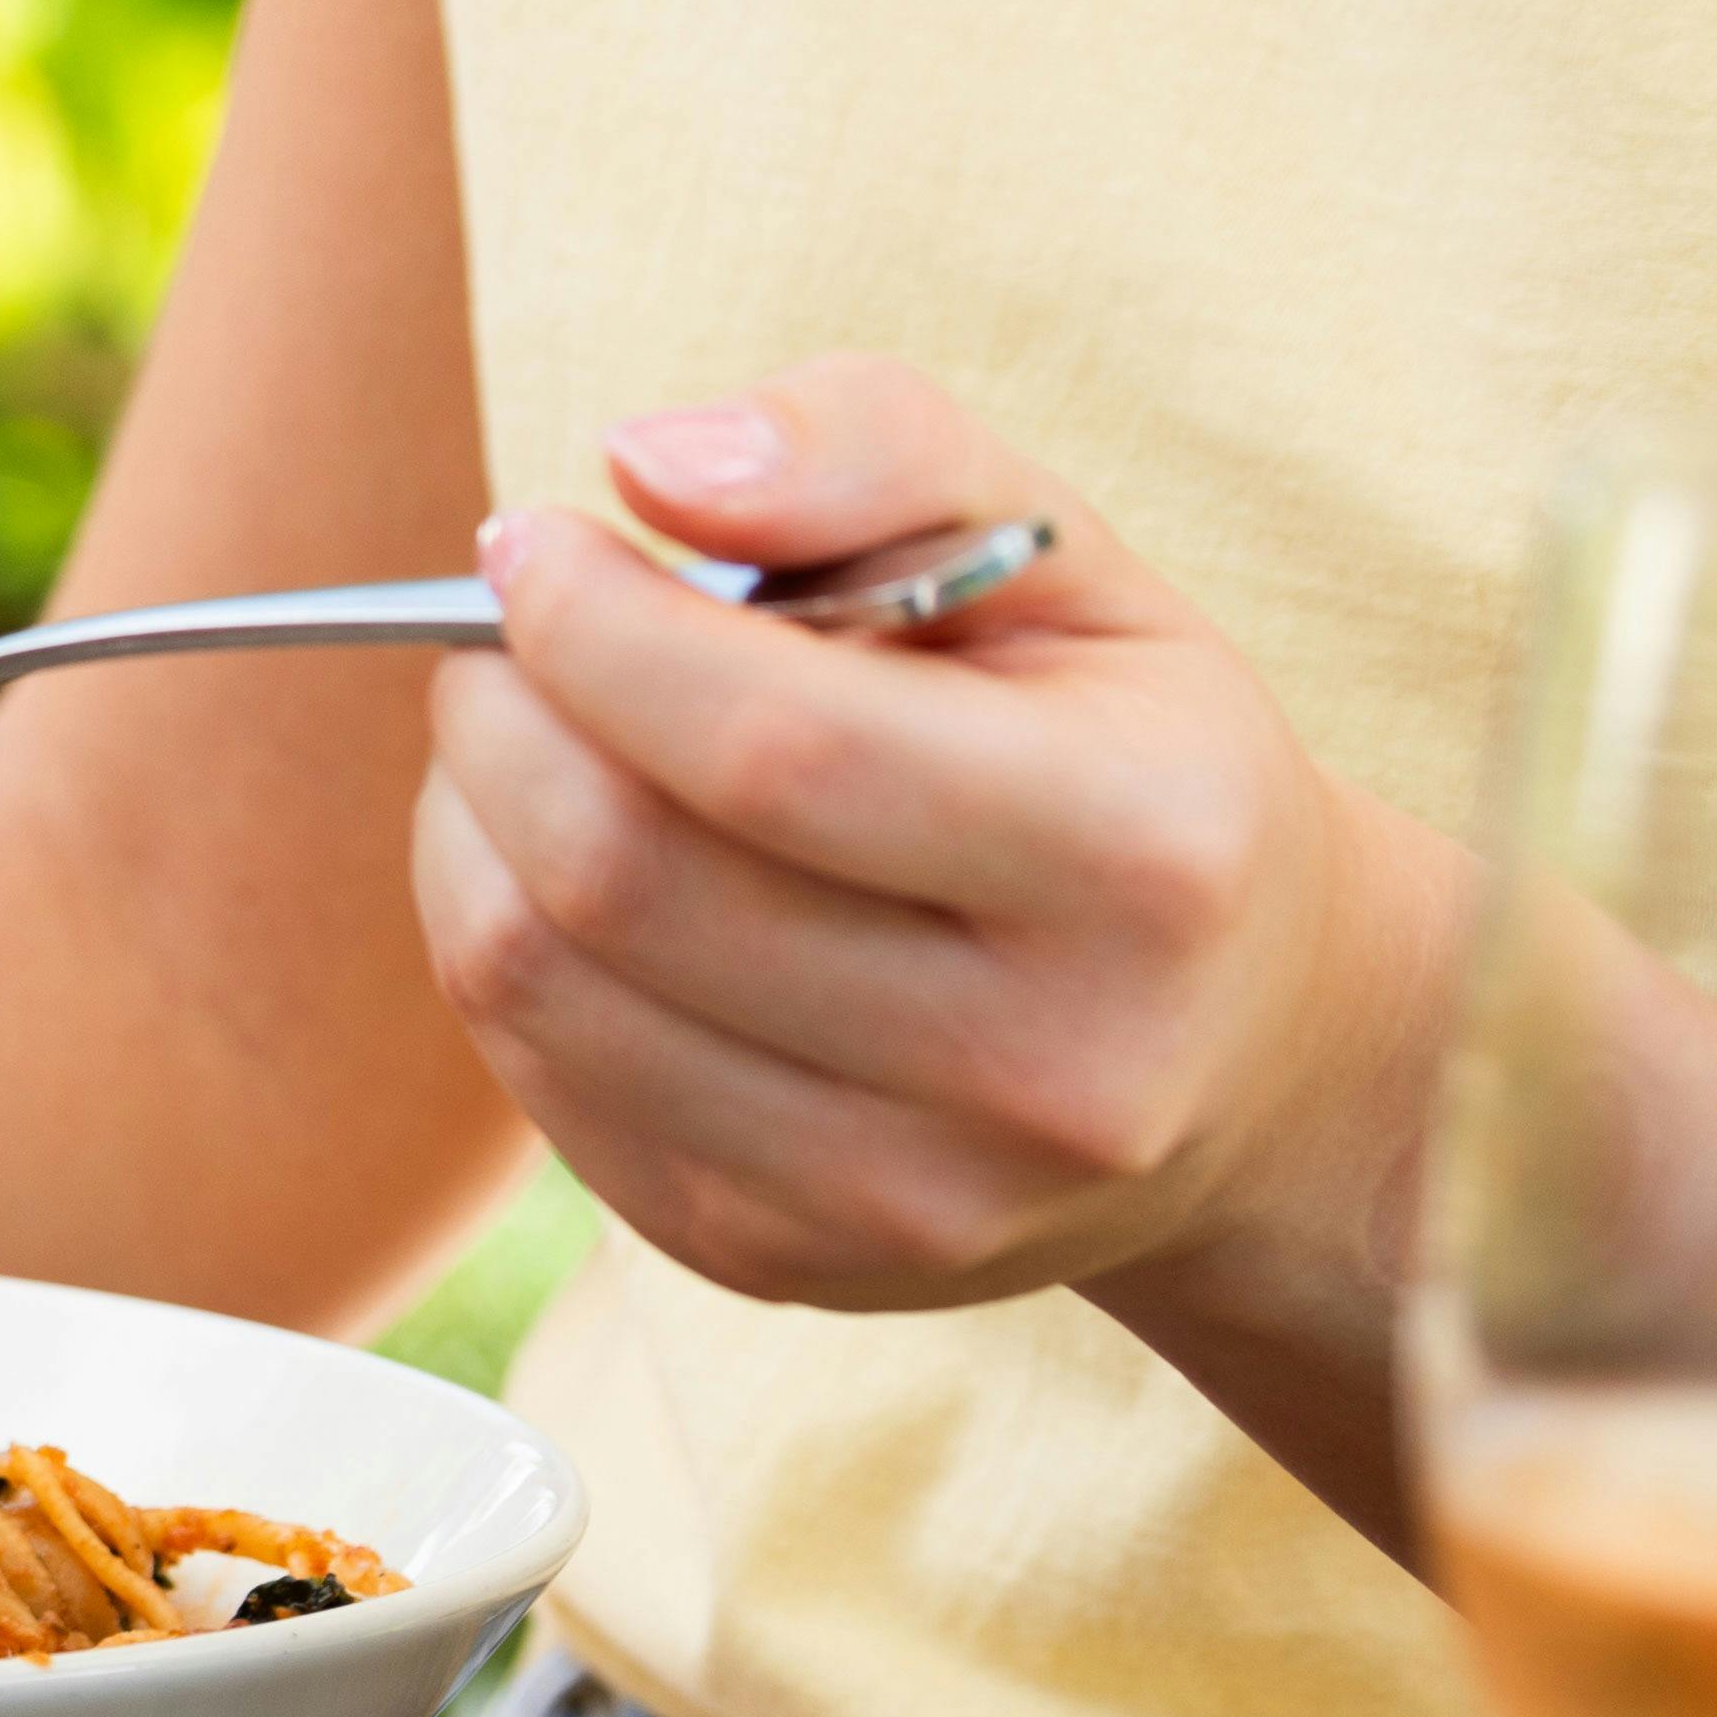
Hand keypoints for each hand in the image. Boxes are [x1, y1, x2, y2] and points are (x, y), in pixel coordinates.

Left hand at [410, 361, 1465, 1523]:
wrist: (1243, 1055)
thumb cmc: (1125, 758)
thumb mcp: (1060, 560)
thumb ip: (871, 453)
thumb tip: (648, 462)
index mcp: (1140, 862)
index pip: (768, 742)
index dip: (591, 624)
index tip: (537, 543)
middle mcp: (1039, 1069)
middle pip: (619, 871)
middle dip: (505, 713)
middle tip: (516, 640)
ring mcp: (906, 1199)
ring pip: (534, 981)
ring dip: (472, 823)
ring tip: (539, 741)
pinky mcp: (783, 1263)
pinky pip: (534, 1079)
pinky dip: (503, 943)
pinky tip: (579, 874)